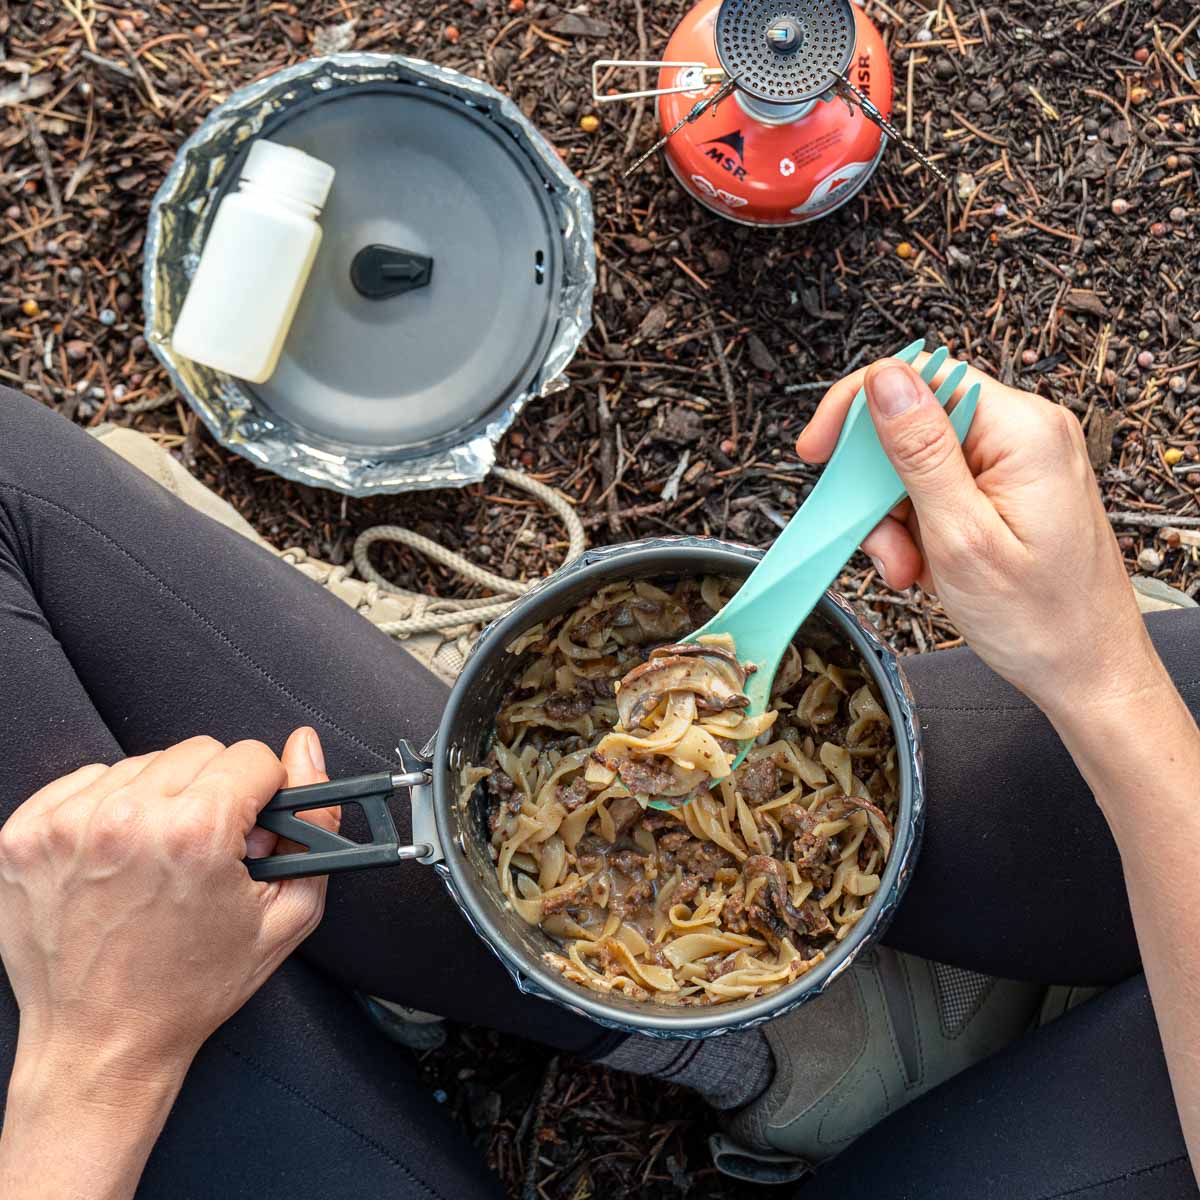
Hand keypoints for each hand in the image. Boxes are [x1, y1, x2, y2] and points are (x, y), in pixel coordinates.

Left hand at [0, 728, 336, 1199]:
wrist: (103, 1044)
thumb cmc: (190, 989)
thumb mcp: (289, 914)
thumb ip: (315, 823)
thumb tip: (307, 749)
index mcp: (195, 833)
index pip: (251, 756)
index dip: (264, 794)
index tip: (249, 830)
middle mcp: (127, 820)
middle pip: (199, 752)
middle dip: (216, 793)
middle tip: (207, 851)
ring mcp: (68, 826)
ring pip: (144, 763)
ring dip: (162, 800)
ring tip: (159, 859)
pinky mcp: (26, 836)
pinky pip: (87, 780)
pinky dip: (109, 807)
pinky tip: (118, 855)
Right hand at [795, 355, 1156, 716]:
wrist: (1089, 674)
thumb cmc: (1043, 621)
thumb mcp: (961, 538)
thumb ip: (919, 453)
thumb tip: (885, 379)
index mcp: (1022, 431)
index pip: (920, 377)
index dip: (857, 410)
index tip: (819, 454)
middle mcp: (1025, 434)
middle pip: (913, 425)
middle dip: (879, 489)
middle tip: (882, 545)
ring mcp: (1019, 463)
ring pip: (917, 466)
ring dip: (897, 520)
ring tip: (911, 570)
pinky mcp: (1010, 491)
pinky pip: (940, 491)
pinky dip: (919, 530)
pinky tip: (927, 568)